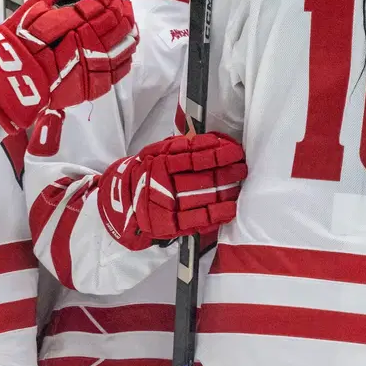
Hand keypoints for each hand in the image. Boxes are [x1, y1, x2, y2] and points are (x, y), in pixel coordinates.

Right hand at [0, 0, 137, 133]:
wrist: (4, 82)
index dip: (105, 2)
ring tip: (131, 21)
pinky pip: (112, 75)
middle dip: (119, 15)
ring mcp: (81, 73)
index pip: (92, 13)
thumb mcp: (31, 13)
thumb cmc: (15, 44)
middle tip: (125, 4)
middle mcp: (72, 52)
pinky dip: (123, 59)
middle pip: (107, 31)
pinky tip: (129, 47)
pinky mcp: (85, 90)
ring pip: (114, 51)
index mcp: (58, 32)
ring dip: (125, 34)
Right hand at [98, 132, 247, 249]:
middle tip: (243, 168)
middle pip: (201, 178)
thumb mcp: (157, 151)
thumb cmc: (146, 171)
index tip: (235, 151)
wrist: (121, 200)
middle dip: (226, 173)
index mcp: (160, 162)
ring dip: (225, 193)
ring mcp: (166, 205)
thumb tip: (214, 141)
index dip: (217, 153)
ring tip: (240, 186)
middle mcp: (163, 183)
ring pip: (202, 199)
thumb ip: (181, 146)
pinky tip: (230, 209)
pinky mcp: (169, 224)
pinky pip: (196, 220)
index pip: (193, 156)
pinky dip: (215, 215)